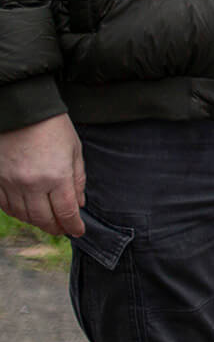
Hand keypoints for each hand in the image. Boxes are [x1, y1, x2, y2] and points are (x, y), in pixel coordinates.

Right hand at [0, 114, 86, 236]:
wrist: (21, 110)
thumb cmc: (52, 127)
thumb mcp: (74, 151)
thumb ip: (78, 179)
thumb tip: (79, 204)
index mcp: (56, 176)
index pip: (66, 212)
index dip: (73, 225)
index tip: (78, 231)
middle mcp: (32, 184)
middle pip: (43, 218)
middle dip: (55, 228)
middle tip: (62, 230)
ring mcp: (10, 183)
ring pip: (23, 215)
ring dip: (36, 222)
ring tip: (46, 221)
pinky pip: (5, 205)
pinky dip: (16, 212)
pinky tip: (25, 211)